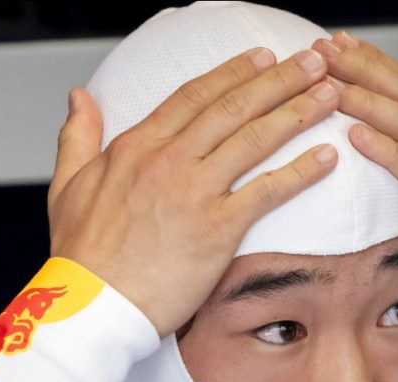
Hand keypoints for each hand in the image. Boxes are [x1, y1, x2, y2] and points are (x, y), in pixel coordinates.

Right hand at [47, 47, 340, 336]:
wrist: (91, 307)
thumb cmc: (81, 258)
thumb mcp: (66, 186)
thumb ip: (77, 136)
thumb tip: (80, 97)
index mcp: (135, 147)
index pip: (194, 95)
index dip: (234, 72)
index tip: (263, 56)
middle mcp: (168, 161)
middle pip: (233, 107)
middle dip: (279, 79)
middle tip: (313, 61)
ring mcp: (194, 192)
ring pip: (255, 139)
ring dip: (298, 112)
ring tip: (331, 95)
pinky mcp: (217, 229)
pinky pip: (268, 190)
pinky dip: (301, 170)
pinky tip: (327, 157)